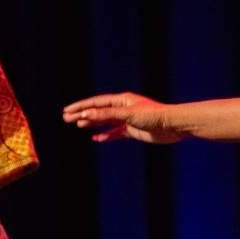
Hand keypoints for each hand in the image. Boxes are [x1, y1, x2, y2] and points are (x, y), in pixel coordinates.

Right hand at [63, 93, 182, 143]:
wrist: (173, 126)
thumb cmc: (153, 116)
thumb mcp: (128, 115)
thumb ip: (107, 115)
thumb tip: (87, 114)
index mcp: (122, 100)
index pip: (96, 103)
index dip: (81, 107)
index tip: (67, 111)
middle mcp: (123, 108)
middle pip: (98, 111)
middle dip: (82, 114)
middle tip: (66, 119)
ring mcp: (128, 120)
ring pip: (105, 122)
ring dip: (92, 123)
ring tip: (78, 126)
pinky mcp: (133, 130)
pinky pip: (115, 133)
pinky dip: (106, 135)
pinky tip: (96, 138)